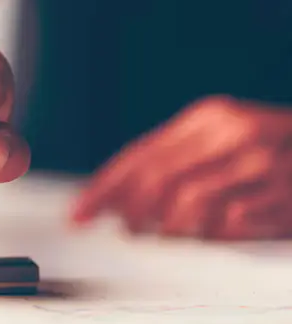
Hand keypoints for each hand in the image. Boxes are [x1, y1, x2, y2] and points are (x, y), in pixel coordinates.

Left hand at [71, 95, 291, 239]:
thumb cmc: (267, 145)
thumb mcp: (219, 137)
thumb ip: (173, 159)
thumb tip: (119, 194)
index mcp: (207, 116)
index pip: (140, 154)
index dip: (105, 186)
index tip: (81, 211)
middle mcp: (231, 134)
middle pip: (156, 178)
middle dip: (131, 211)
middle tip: (126, 229)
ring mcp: (259, 165)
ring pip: (188, 203)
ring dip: (169, 228)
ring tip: (167, 234)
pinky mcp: (283, 197)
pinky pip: (230, 224)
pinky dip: (211, 235)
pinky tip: (210, 233)